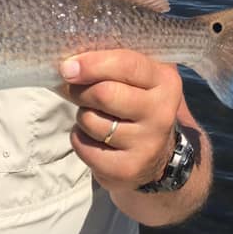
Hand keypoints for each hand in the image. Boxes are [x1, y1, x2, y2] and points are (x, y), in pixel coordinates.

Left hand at [58, 50, 181, 192]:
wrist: (155, 155)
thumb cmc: (135, 103)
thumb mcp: (134, 78)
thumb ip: (109, 64)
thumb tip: (70, 65)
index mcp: (165, 81)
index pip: (126, 64)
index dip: (92, 64)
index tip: (67, 68)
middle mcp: (162, 113)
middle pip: (104, 94)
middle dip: (81, 91)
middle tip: (78, 92)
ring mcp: (148, 144)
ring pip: (90, 120)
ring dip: (82, 116)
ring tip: (95, 117)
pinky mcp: (129, 169)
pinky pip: (84, 146)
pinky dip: (80, 139)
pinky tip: (95, 139)